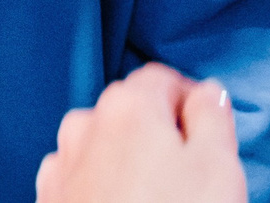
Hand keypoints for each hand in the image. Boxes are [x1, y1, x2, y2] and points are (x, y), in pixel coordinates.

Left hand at [35, 66, 243, 202]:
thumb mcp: (219, 167)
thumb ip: (212, 118)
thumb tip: (207, 92)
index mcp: (126, 106)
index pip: (164, 80)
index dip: (193, 104)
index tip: (212, 135)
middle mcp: (83, 125)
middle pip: (132, 114)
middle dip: (162, 137)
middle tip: (194, 179)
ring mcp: (61, 164)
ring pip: (105, 148)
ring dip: (131, 164)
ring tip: (162, 202)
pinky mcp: (51, 199)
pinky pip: (85, 180)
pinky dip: (106, 189)